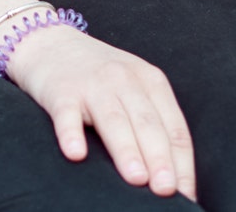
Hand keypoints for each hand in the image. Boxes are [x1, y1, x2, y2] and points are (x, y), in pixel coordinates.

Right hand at [0, 19, 196, 200]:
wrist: (50, 41)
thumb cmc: (99, 75)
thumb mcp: (135, 87)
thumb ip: (153, 122)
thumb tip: (172, 177)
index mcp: (151, 81)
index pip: (174, 128)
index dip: (182, 163)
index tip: (185, 194)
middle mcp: (124, 80)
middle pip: (147, 124)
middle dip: (160, 159)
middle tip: (167, 190)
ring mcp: (91, 84)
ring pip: (113, 120)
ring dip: (126, 150)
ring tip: (137, 179)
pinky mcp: (60, 90)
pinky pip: (67, 114)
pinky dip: (71, 133)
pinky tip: (76, 153)